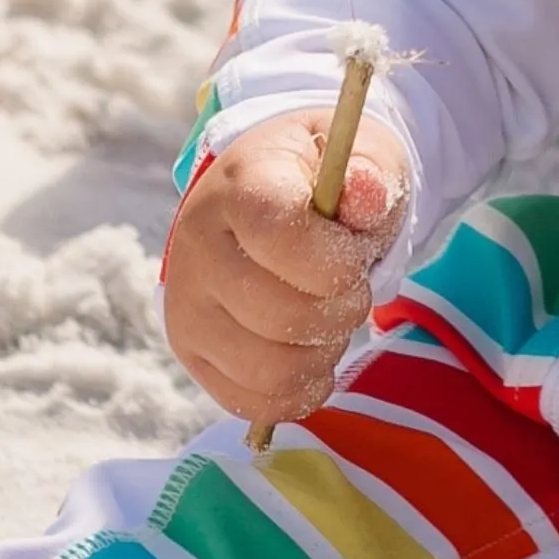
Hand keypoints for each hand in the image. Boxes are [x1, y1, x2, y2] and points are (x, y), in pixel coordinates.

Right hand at [164, 112, 410, 424]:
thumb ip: (371, 171)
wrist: (270, 196)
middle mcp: (197, 248)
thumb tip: (367, 192)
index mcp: (239, 185)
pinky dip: (301, 388)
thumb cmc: (324, 181)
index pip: (281, 237)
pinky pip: (255, 402)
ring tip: (329, 317)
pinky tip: (312, 350)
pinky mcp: (192, 354)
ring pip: (270, 370)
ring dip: (323, 353)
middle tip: (351, 287)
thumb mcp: (360, 155)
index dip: (337, 261)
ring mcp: (187, 308)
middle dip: (342, 309)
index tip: (355, 252)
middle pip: (281, 315)